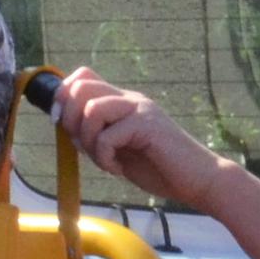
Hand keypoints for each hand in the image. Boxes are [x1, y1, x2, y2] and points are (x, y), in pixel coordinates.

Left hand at [50, 66, 227, 211]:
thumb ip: (94, 134)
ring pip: (91, 109)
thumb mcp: (116, 149)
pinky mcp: (147, 124)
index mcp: (121, 101)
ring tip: (105, 160)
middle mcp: (129, 99)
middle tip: (86, 147)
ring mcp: (140, 109)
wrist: (196, 180)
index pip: (83, 78)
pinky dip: (105, 158)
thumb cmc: (157, 167)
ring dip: (88, 141)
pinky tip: (118, 169)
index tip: (66, 127)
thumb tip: (63, 124)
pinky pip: (107, 136)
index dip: (64, 98)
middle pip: (80, 87)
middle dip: (71, 120)